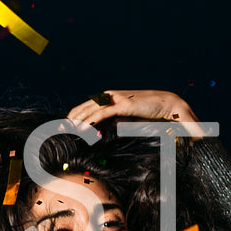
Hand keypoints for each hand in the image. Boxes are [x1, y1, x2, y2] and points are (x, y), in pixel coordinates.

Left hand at [66, 89, 199, 127]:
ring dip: (77, 120)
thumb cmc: (152, 113)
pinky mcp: (123, 105)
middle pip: (85, 106)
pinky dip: (90, 120)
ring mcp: (116, 99)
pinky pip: (102, 113)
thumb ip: (117, 124)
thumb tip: (106, 134)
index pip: (89, 106)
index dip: (76, 115)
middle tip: (59, 130)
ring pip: (90, 109)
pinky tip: (81, 128)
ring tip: (67, 131)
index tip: (66, 126)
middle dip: (71, 117)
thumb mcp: (130, 119)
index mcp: (112, 99)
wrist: (170, 104)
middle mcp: (112, 96)